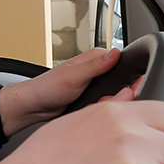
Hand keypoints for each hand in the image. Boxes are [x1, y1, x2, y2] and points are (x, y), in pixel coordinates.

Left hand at [0, 47, 134, 135]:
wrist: (35, 106)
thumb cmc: (47, 88)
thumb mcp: (73, 76)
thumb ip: (95, 66)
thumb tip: (115, 53)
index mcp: (96, 57)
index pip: (125, 64)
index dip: (127, 80)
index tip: (122, 90)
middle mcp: (98, 68)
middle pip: (123, 83)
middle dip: (116, 95)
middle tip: (101, 100)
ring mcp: (96, 83)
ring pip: (116, 95)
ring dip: (108, 104)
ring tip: (93, 105)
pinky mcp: (93, 96)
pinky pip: (107, 104)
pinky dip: (101, 109)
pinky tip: (91, 110)